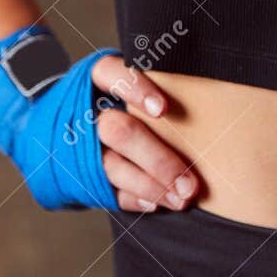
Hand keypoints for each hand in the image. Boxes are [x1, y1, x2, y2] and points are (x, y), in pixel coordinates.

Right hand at [91, 53, 198, 214]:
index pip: (110, 73)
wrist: (62, 126)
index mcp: (98, 79)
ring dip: (151, 185)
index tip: (163, 110)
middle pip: (117, 131)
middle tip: (188, 180)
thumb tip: (214, 101)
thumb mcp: (130, 81)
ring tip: (181, 198)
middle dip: (156, 158)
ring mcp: (81, 146)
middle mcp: (88, 111)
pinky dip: (135, 198)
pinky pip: (107, 191)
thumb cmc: (121, 98)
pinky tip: (158, 203)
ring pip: (112, 167)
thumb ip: (161, 85)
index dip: (136, 89)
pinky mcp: (82, 175)